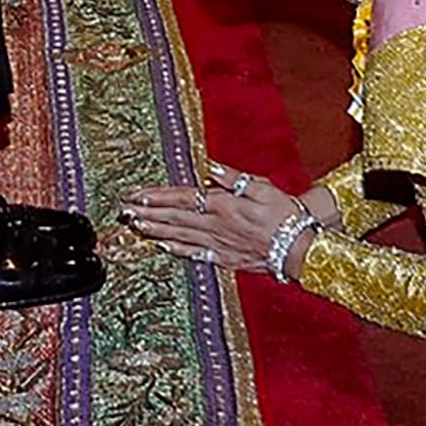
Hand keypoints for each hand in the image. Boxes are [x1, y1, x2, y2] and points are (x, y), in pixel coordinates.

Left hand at [124, 161, 309, 276]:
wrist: (300, 249)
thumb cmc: (286, 216)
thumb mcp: (263, 187)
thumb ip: (234, 178)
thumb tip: (211, 166)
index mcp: (224, 206)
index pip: (184, 198)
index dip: (159, 196)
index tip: (138, 194)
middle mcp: (216, 226)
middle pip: (175, 218)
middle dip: (148, 213)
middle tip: (125, 210)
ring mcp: (218, 244)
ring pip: (180, 236)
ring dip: (156, 231)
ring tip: (136, 226)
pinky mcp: (224, 258)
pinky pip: (195, 254)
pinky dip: (177, 250)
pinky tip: (163, 246)